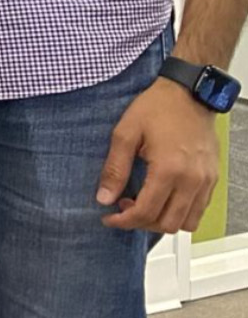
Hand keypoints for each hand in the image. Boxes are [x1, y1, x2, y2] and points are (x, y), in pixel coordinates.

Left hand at [100, 77, 218, 232]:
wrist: (189, 93)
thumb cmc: (157, 108)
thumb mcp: (125, 133)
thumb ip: (115, 169)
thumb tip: (104, 197)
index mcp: (169, 170)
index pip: (146, 213)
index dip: (124, 221)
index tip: (109, 217)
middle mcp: (192, 180)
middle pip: (168, 224)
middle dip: (141, 223)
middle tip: (123, 207)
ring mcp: (205, 181)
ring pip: (187, 222)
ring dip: (163, 221)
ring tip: (143, 202)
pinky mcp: (212, 178)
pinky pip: (199, 209)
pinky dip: (180, 212)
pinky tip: (162, 197)